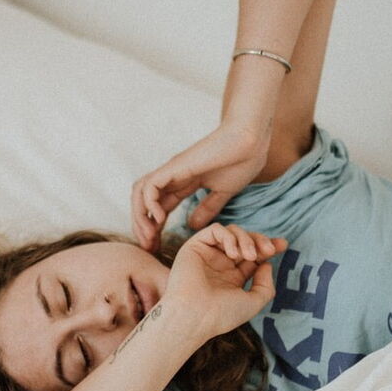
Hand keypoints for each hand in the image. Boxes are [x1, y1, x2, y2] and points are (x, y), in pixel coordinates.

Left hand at [131, 122, 269, 251]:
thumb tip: (192, 225)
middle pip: (144, 202)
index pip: (160, 208)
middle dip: (142, 226)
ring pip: (141, 193)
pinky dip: (149, 203)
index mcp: (184, 183)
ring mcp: (172, 171)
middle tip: (149, 247)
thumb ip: (208, 208)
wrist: (251, 142)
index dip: (154, 229)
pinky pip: (150, 186)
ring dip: (140, 216)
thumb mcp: (222, 192)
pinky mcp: (175, 167)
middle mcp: (173, 177)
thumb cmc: (241, 162)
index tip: (157, 248)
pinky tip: (159, 218)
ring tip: (149, 237)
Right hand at [163, 224, 287, 341]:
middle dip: (260, 240)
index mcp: (233, 278)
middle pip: (245, 240)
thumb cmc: (221, 315)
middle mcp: (220, 264)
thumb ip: (265, 285)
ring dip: (246, 239)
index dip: (268, 247)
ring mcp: (208, 254)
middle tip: (269, 250)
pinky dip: (228, 237)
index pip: (253, 256)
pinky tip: (233, 254)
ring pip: (232, 232)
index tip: (283, 245)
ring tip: (249, 256)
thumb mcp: (253, 302)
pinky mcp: (195, 246)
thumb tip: (266, 264)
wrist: (194, 317)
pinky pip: (215, 230)